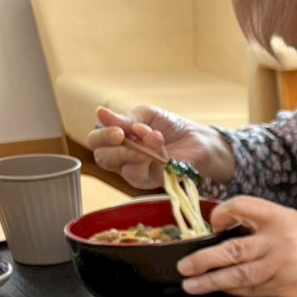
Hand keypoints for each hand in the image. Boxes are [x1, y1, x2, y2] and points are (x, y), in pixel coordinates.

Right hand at [87, 105, 232, 187]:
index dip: (102, 137)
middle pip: (103, 159)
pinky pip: (147, 175)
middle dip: (113, 147)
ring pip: (124, 169)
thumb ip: (124, 119)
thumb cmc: (171, 127)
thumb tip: (100, 113)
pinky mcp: (156, 183)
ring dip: (137, 151)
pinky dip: (152, 159)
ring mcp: (140, 173)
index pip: (97, 143)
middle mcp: (124, 159)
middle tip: (124, 136)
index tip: (117, 130)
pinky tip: (160, 148)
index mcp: (118, 141)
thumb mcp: (146, 116)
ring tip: (155, 138)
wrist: (200, 138)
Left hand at [178, 196, 296, 296]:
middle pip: (232, 250)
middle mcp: (279, 242)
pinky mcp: (284, 288)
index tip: (213, 223)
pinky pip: (252, 289)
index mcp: (281, 218)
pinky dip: (235, 288)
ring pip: (238, 276)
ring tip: (192, 284)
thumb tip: (227, 231)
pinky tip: (222, 287)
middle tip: (185, 266)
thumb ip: (262, 224)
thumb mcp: (293, 221)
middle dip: (203, 260)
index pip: (242, 207)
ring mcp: (282, 268)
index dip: (221, 214)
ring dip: (211, 281)